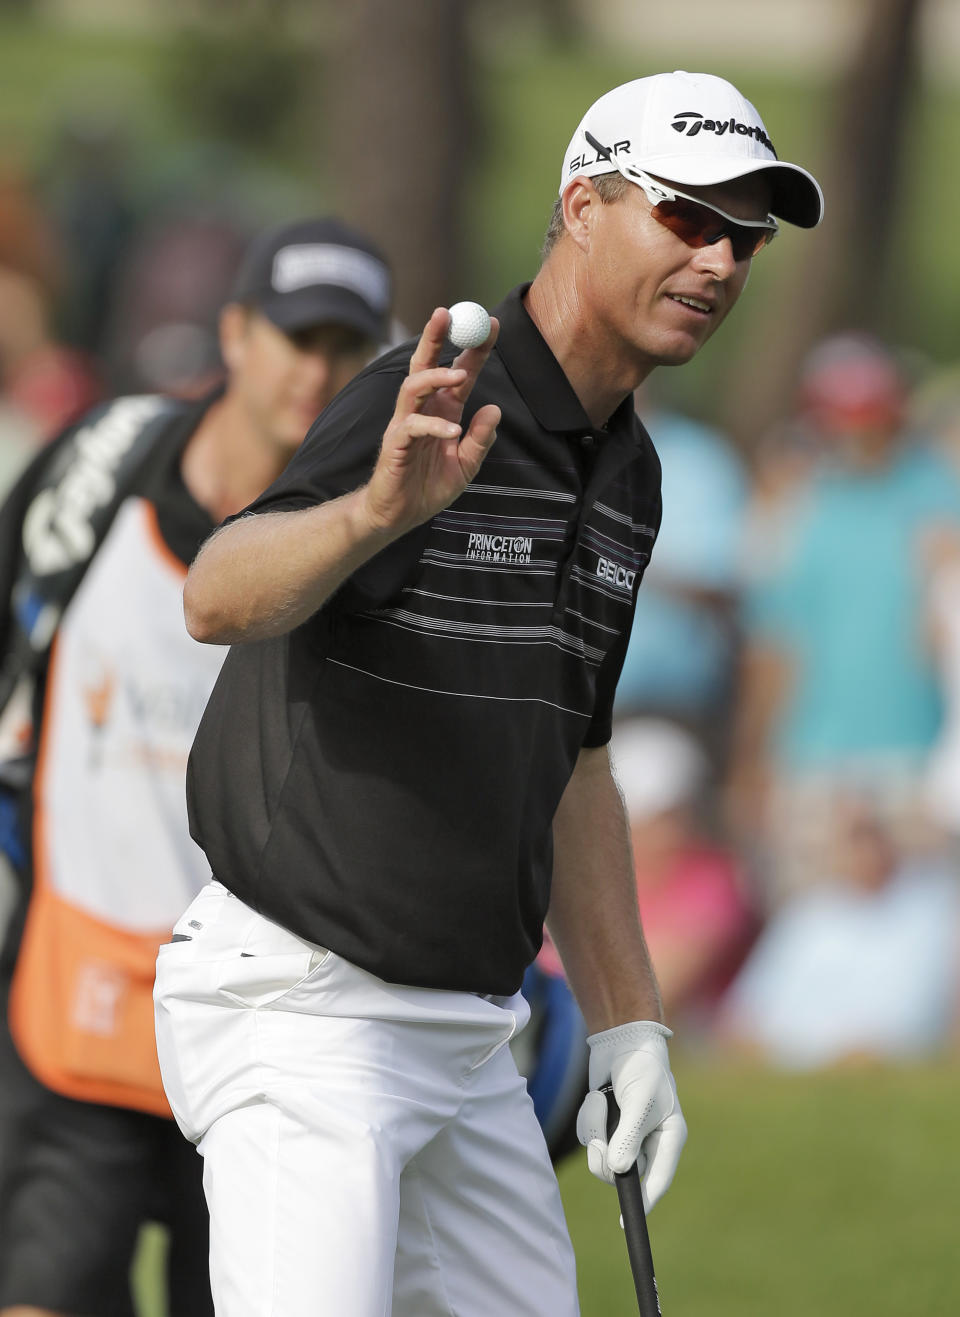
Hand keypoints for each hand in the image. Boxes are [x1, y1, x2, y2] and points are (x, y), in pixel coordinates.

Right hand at [362, 307, 500, 535]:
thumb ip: (480, 439)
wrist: (399, 516)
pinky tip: (453, 432)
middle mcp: (422, 411)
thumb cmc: (428, 488)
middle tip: (448, 313)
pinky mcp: (394, 444)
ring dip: (436, 377)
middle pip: (425, 364)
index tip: (493, 324)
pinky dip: (434, 427)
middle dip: (435, 337)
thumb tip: (494, 409)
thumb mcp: (466, 466)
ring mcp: (405, 425)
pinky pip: (412, 427)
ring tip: (459, 376)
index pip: (458, 372)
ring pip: (413, 387)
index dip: (474, 348)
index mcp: (442, 411)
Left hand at [576, 1021, 686, 1211]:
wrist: (621, 1040)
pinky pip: (588, 1138)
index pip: (658, 1179)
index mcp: (668, 1138)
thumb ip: (629, 1136)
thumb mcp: (640, 1102)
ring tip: (600, 1100)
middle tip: (600, 1142)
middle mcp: (647, 1142)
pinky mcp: (605, 1125)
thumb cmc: (642, 1068)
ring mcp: (624, 1135)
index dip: (644, 1201)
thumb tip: (619, 1170)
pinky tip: (596, 1098)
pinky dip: (587, 1119)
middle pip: (621, 1173)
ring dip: (594, 1130)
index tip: (625, 1221)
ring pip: (601, 1156)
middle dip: (605, 1157)